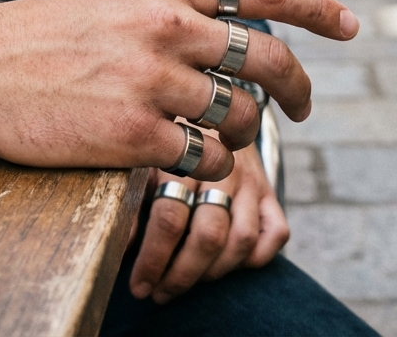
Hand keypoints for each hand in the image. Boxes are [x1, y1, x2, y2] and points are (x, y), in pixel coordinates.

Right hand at [0, 0, 357, 181]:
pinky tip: (180, 162)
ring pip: (240, 117)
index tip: (350, 26)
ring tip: (213, 140)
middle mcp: (166, 25)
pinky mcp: (135, 133)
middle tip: (299, 110)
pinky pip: (205, 158)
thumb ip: (173, 8)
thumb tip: (235, 31)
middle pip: (266, 61)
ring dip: (239, 135)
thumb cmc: (43, 35)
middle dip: (297, 91)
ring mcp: (153, 79)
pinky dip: (205, 165)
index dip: (315, 7)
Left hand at [130, 140, 287, 303]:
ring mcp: (253, 180)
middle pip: (209, 234)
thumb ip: (133, 198)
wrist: (211, 105)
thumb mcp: (144, 160)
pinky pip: (275, 234)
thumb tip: (120, 245)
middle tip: (160, 292)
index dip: (153, 258)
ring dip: (213, 272)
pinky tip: (226, 263)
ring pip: (242, 240)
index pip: (171, 216)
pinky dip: (254, 258)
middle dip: (182, 274)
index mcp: (186, 157)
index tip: (138, 285)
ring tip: (186, 281)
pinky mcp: (271, 191)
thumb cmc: (169, 141)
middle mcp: (225, 169)